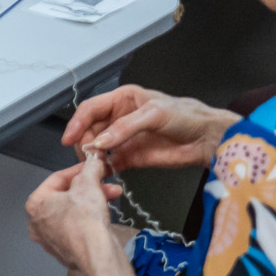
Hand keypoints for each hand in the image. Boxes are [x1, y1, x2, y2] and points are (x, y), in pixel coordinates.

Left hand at [26, 153, 121, 275]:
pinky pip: (76, 228)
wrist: (97, 255)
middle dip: (90, 187)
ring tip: (111, 196)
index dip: (79, 169)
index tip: (93, 165)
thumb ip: (90, 169)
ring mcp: (49, 240)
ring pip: (72, 212)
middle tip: (106, 182)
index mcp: (35, 204)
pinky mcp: (63, 252)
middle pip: (65, 196)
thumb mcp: (89, 184)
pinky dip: (88, 219)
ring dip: (92, 201)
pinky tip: (103, 214)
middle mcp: (37, 223)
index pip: (57, 179)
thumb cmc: (86, 218)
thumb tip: (94, 160)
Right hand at [63, 84, 229, 172]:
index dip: (77, 123)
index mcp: (123, 99)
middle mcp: (120, 118)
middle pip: (90, 130)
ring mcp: (124, 139)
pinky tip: (104, 175)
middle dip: (85, 143)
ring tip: (94, 168)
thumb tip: (99, 142)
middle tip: (86, 157)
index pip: (91, 109)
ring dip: (93, 158)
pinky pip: (110, 164)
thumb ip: (125, 128)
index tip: (69, 139)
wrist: (206, 139)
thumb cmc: (185, 116)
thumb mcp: (154, 115)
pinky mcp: (131, 157)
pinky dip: (104, 171)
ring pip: (98, 148)